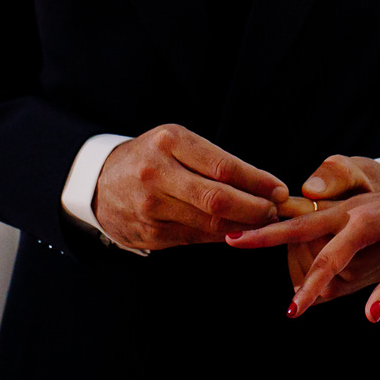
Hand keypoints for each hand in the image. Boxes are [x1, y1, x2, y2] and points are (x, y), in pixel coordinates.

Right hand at [94, 125, 287, 251]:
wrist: (100, 183)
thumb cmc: (151, 158)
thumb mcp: (177, 144)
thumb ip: (215, 162)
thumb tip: (265, 187)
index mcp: (168, 142)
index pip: (223, 166)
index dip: (257, 181)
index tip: (280, 189)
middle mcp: (156, 173)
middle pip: (218, 198)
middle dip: (255, 209)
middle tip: (275, 210)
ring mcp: (150, 206)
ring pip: (210, 222)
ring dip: (244, 225)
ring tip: (263, 221)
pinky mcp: (150, 233)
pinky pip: (197, 237)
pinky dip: (222, 235)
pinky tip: (236, 230)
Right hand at [227, 181, 379, 319]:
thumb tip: (367, 317)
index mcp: (367, 221)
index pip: (329, 261)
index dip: (311, 289)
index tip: (292, 312)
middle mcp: (352, 209)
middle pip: (300, 224)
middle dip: (266, 235)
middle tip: (230, 241)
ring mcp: (350, 205)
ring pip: (304, 217)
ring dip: (274, 228)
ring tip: (240, 238)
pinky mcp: (352, 207)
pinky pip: (316, 217)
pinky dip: (293, 224)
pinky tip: (274, 233)